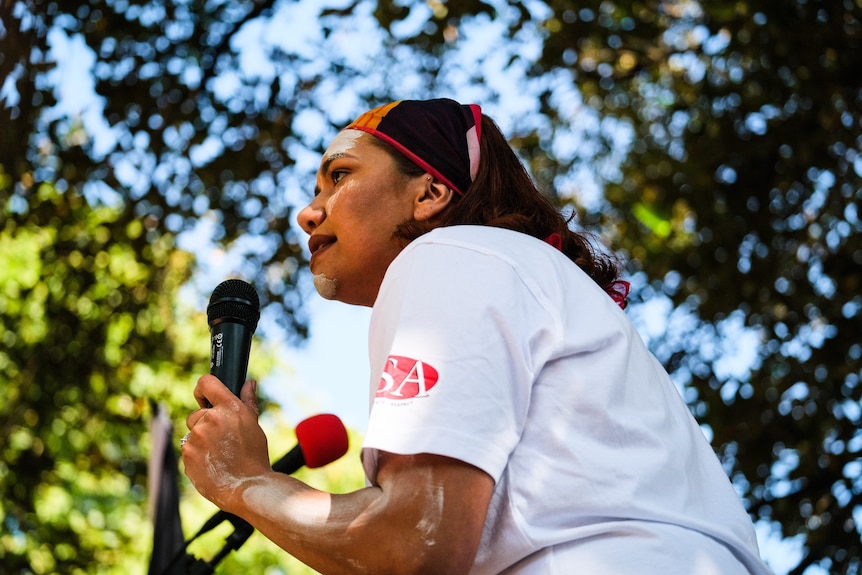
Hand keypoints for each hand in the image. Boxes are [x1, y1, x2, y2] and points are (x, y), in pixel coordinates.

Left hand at [181, 375, 270, 510]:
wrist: (247, 486)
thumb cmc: (254, 456)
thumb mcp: (253, 424)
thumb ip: (247, 401)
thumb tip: (249, 383)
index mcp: (229, 408)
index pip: (207, 383)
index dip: (202, 390)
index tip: (203, 398)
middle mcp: (210, 419)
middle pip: (196, 414)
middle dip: (205, 424)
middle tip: (222, 440)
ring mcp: (196, 438)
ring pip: (192, 434)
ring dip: (201, 441)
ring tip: (219, 455)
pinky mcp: (187, 455)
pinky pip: (188, 451)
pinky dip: (196, 456)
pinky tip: (212, 464)